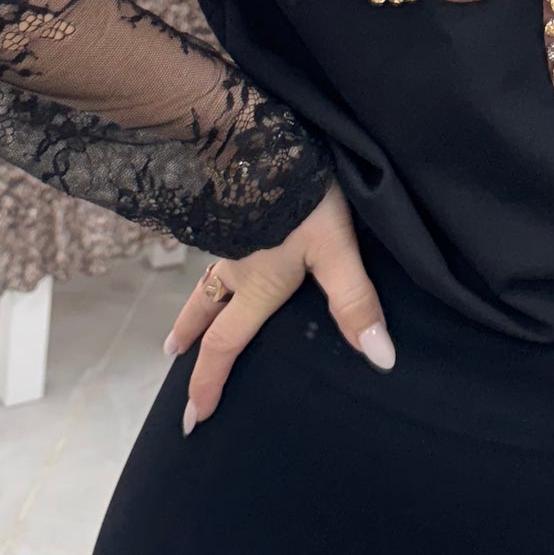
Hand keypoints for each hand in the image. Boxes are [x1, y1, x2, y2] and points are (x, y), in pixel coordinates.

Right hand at [164, 180, 390, 432]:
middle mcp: (237, 266)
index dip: (208, 383)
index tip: (195, 417)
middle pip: (205, 314)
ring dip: (194, 310)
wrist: (265, 137)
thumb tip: (380, 358)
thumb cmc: (303, 197)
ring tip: (182, 330)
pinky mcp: (234, 209)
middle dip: (191, 345)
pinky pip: (215, 254)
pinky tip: (219, 262)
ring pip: (206, 282)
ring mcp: (231, 236)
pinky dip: (209, 275)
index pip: (226, 344)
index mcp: (257, 285)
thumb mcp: (337, 250)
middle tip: (173, 364)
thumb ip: (355, 302)